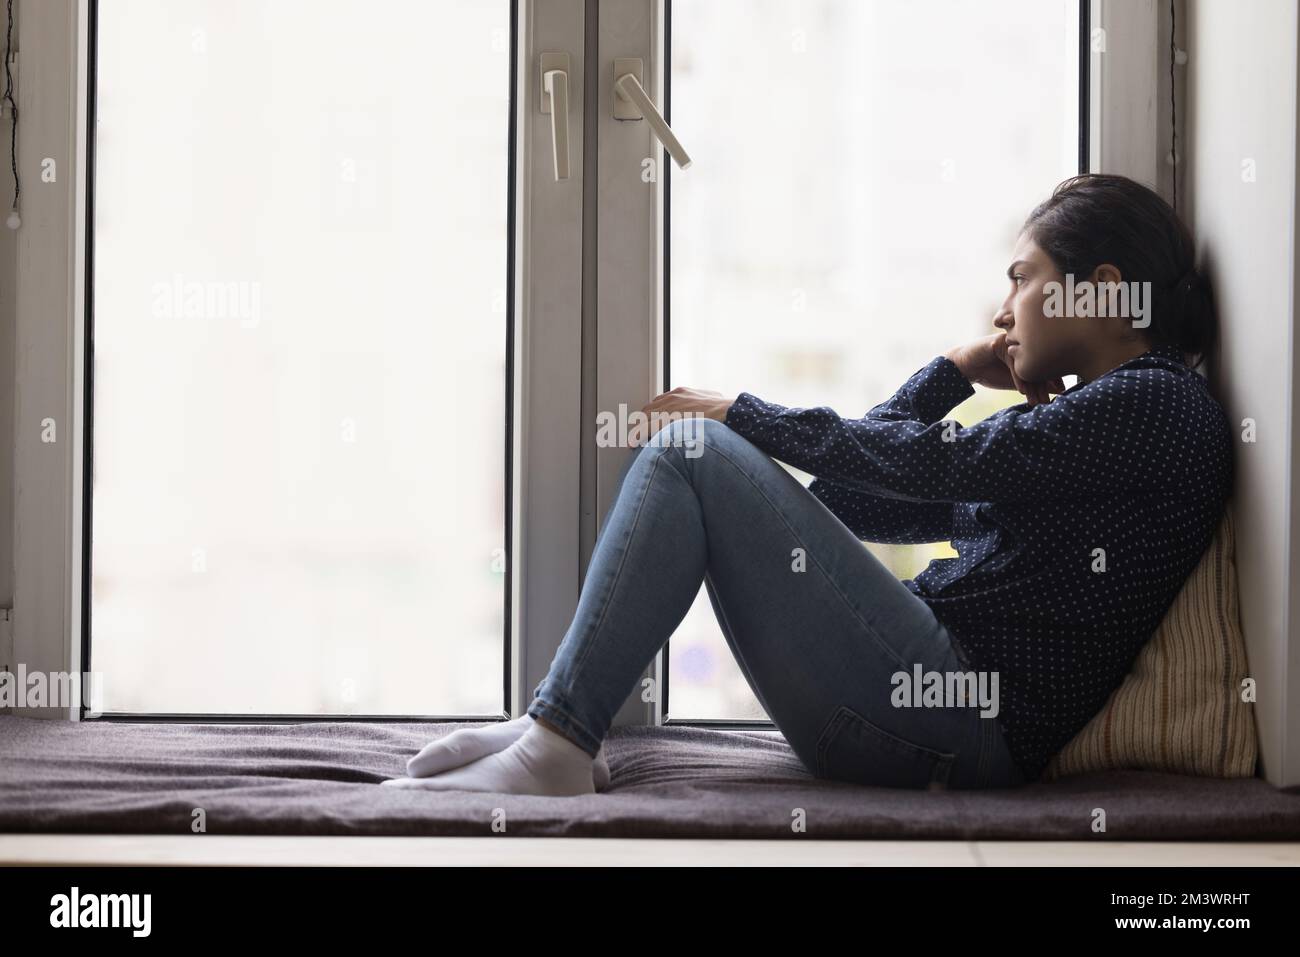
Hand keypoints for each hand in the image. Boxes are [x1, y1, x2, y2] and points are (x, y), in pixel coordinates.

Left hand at [639, 387, 735, 441]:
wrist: (727, 413)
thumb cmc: (725, 411)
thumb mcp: (715, 401)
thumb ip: (707, 404)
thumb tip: (714, 409)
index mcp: (682, 392)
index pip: (661, 401)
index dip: (655, 413)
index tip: (653, 423)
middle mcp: (672, 397)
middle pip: (649, 408)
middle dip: (644, 421)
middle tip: (641, 434)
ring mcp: (667, 408)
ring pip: (645, 418)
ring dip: (639, 430)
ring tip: (635, 441)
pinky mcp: (663, 419)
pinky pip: (644, 428)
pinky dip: (637, 436)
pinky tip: (632, 444)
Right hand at [945, 332, 1063, 406]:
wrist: (964, 367)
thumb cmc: (990, 373)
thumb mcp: (1017, 381)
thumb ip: (1036, 383)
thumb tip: (1060, 389)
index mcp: (1028, 347)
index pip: (1044, 362)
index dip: (1052, 379)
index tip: (1058, 395)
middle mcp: (1022, 340)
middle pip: (1037, 362)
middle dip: (1042, 386)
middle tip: (1045, 402)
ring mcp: (1011, 340)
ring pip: (1026, 363)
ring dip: (1032, 385)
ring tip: (1035, 401)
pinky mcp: (1000, 342)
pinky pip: (1012, 362)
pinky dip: (1018, 378)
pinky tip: (1022, 391)